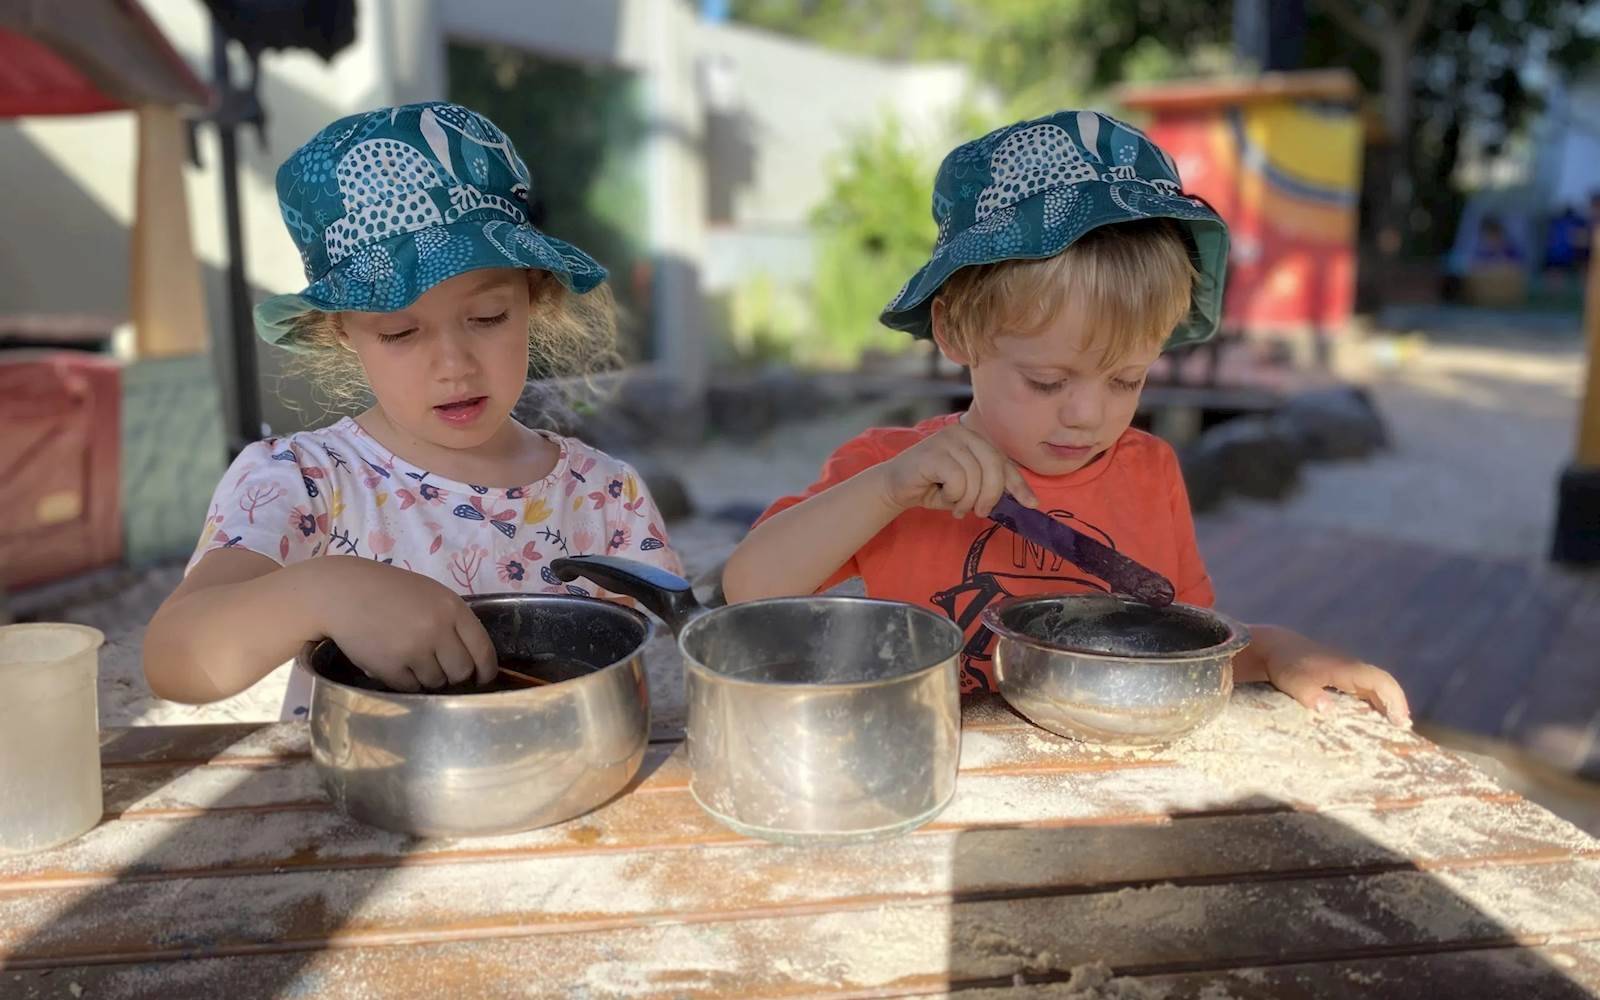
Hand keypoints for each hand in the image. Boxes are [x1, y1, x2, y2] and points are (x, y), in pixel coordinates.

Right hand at [311, 559, 497, 691]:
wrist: (344, 592)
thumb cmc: (391, 592)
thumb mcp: (432, 595)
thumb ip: (454, 622)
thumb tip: (474, 661)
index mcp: (452, 609)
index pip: (483, 650)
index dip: (486, 670)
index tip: (482, 679)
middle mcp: (437, 630)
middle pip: (462, 672)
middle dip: (455, 676)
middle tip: (442, 669)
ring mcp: (413, 650)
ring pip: (436, 682)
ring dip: (428, 677)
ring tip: (412, 658)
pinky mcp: (389, 667)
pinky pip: (410, 687)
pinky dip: (406, 681)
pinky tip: (395, 663)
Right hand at [878, 422, 1038, 517]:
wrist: (894, 487)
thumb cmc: (933, 487)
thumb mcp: (968, 487)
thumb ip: (990, 487)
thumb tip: (1025, 501)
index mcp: (974, 438)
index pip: (1003, 461)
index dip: (1019, 484)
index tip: (1032, 504)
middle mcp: (962, 433)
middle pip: (994, 466)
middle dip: (991, 495)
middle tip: (980, 512)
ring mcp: (947, 440)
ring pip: (975, 477)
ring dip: (967, 500)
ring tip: (955, 505)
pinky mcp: (933, 452)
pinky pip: (958, 480)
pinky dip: (953, 496)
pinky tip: (942, 496)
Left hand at [1257, 628, 1410, 726]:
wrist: (1275, 648)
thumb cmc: (1285, 665)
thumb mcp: (1294, 681)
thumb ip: (1310, 695)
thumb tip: (1328, 710)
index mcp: (1347, 668)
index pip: (1380, 681)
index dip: (1394, 700)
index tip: (1400, 721)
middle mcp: (1353, 669)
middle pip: (1384, 685)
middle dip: (1397, 705)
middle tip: (1403, 730)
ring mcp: (1349, 672)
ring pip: (1377, 688)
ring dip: (1387, 706)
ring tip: (1395, 730)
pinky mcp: (1341, 678)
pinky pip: (1366, 690)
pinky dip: (1375, 704)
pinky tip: (1374, 721)